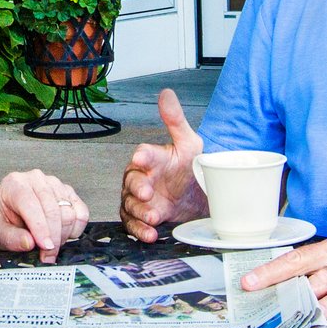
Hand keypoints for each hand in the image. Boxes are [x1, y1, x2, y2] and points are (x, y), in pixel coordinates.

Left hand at [0, 170, 89, 262]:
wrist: (7, 211)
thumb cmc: (2, 220)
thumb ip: (11, 238)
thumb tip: (29, 242)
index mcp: (15, 184)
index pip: (32, 205)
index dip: (40, 229)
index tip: (45, 248)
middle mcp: (36, 179)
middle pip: (54, 210)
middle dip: (53, 237)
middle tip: (48, 256)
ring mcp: (55, 183)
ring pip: (69, 213)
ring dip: (63, 235)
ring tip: (50, 245)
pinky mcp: (68, 192)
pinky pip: (81, 213)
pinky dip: (75, 229)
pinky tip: (63, 235)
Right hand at [120, 89, 207, 241]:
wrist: (196, 198)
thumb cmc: (188, 168)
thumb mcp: (188, 144)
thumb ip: (175, 121)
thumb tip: (166, 94)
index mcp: (152, 158)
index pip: (144, 154)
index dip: (143, 156)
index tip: (142, 158)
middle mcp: (141, 177)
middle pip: (132, 181)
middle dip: (138, 187)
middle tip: (147, 192)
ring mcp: (139, 199)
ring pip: (130, 204)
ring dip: (140, 211)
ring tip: (153, 216)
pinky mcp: (140, 217)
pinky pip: (133, 224)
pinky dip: (141, 230)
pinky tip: (150, 233)